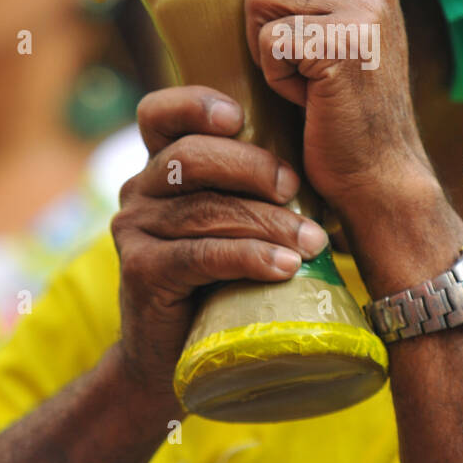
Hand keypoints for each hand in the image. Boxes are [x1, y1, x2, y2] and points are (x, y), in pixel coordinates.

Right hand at [111, 85, 329, 397]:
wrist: (175, 357)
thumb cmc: (220, 279)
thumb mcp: (236, 220)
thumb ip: (257, 187)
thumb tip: (328, 158)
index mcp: (160, 166)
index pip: (160, 113)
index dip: (196, 105)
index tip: (238, 116)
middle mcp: (139, 190)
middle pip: (191, 157)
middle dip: (252, 167)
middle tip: (296, 188)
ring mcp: (134, 230)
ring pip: (205, 210)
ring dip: (268, 223)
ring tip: (314, 243)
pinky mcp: (140, 272)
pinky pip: (200, 256)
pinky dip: (249, 258)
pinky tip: (285, 267)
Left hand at [244, 0, 435, 224]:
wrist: (381, 169)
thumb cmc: (343, 108)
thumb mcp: (331, 36)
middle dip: (263, 8)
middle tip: (302, 55)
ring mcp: (360, 6)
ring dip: (266, 46)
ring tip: (307, 77)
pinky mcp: (342, 40)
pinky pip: (267, 38)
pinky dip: (275, 73)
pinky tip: (311, 94)